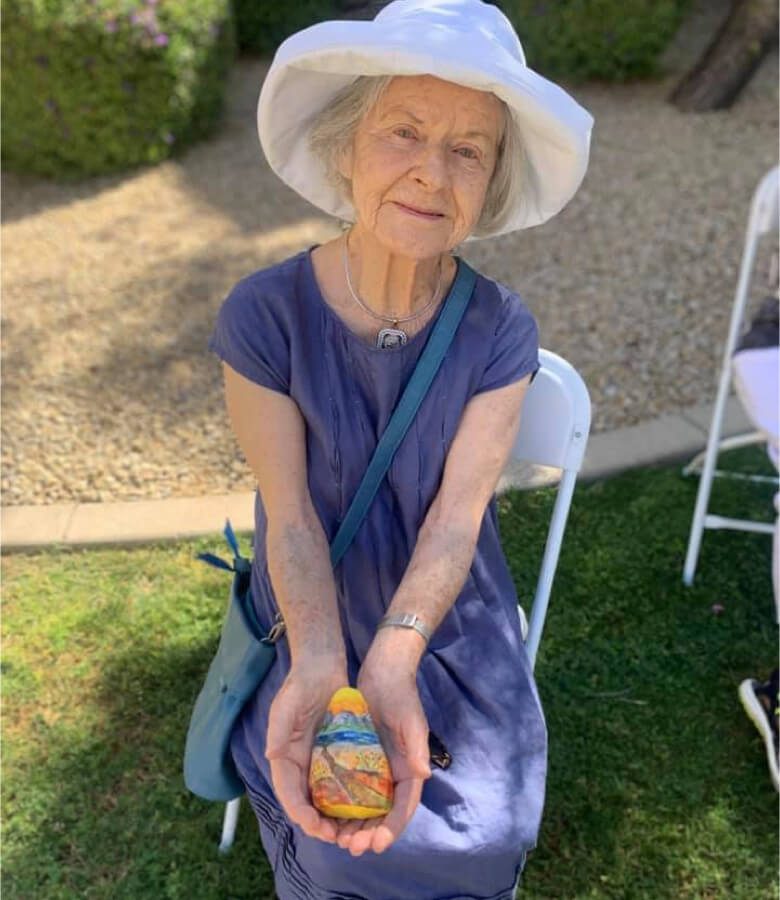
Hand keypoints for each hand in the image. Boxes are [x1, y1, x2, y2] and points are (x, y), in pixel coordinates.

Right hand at [265, 661, 347, 842]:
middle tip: (339, 838)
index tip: (316, 827)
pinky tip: (362, 810)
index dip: (301, 814)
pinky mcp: (335, 755)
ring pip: (324, 800)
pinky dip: (346, 800)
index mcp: (284, 759)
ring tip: (351, 832)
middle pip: (307, 804)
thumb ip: (278, 730)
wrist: (321, 667)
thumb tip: (271, 754)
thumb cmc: (300, 686)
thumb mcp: (286, 706)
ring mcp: (318, 761)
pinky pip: (340, 784)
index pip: (290, 795)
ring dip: (334, 818)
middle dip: (319, 824)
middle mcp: (300, 765)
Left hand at [335, 650, 431, 856]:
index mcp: (410, 770)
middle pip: (383, 815)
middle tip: (351, 847)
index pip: (403, 808)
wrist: (384, 673)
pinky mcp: (360, 761)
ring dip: (355, 826)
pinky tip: (328, 816)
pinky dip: (344, 807)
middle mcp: (394, 775)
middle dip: (369, 833)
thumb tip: (422, 774)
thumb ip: (417, 748)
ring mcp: (376, 769)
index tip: (377, 844)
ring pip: (367, 808)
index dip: (392, 829)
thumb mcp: (412, 721)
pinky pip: (352, 791)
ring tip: (338, 839)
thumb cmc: (402, 696)